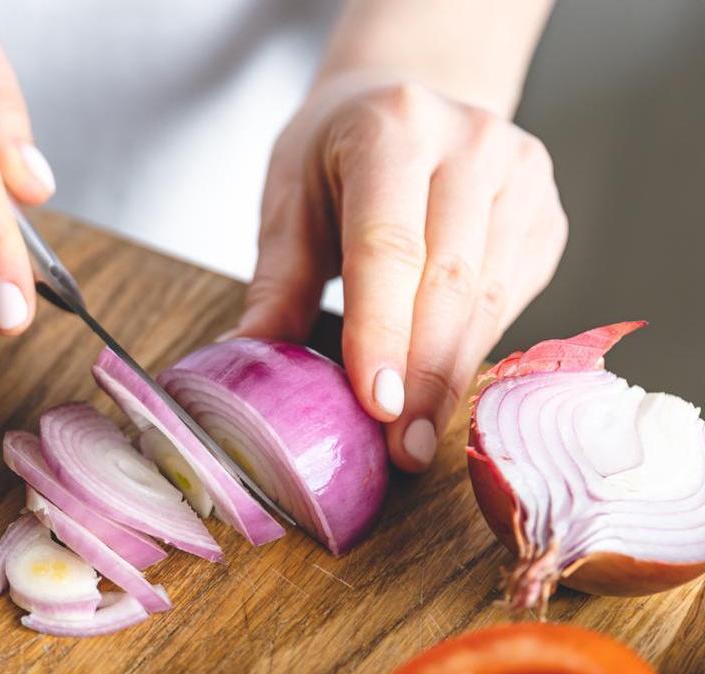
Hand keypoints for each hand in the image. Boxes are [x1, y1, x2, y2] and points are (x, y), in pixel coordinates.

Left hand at [238, 80, 566, 471]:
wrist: (402, 105)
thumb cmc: (335, 154)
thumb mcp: (290, 201)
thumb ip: (277, 283)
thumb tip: (246, 362)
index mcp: (392, 128)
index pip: (388, 246)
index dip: (383, 331)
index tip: (376, 405)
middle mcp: (471, 142)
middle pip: (450, 279)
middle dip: (424, 375)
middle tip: (402, 448)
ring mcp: (521, 175)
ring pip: (490, 297)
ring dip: (453, 376)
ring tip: (418, 437)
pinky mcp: (545, 213)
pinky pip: (513, 298)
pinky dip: (475, 349)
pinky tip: (445, 388)